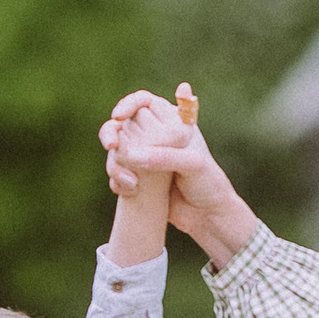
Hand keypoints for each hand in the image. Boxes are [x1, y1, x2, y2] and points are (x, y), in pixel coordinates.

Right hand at [101, 89, 260, 267]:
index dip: (128, 104)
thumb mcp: (192, 165)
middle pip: (122, 123)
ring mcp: (144, 156)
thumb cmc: (207, 183)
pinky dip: (118, 180)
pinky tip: (131, 191)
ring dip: (114, 163)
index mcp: (171, 122)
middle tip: (111, 145)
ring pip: (116, 150)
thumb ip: (164, 156)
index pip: (143, 101)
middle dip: (111, 132)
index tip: (119, 116)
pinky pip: (117, 173)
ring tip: (130, 182)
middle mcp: (155, 135)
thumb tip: (131, 154)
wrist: (205, 216)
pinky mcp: (136, 176)